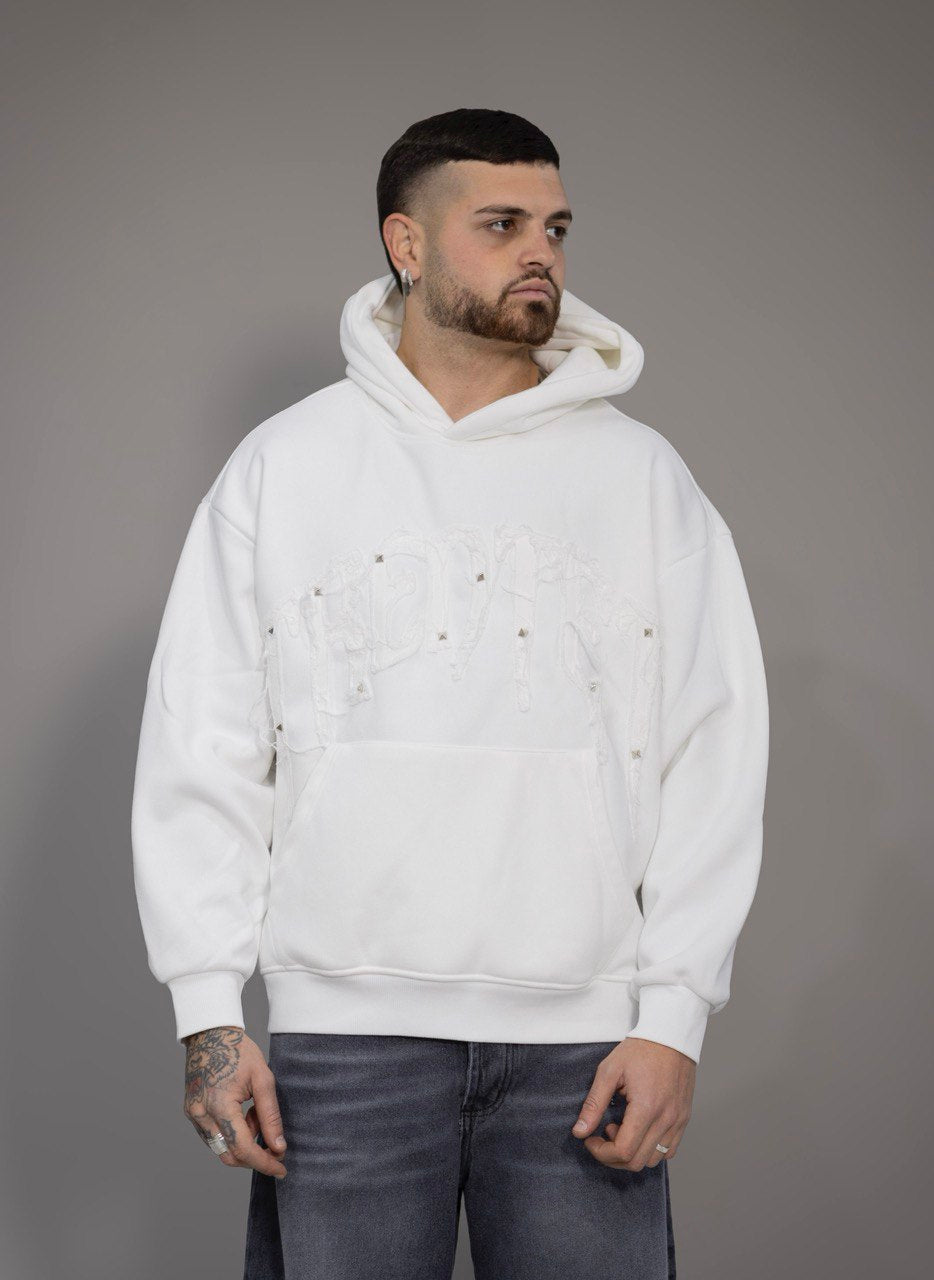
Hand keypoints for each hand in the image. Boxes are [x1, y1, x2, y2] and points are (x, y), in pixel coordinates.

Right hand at [182, 1026, 287, 1178]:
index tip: (281, 1169)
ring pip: (221, 1147)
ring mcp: (193, 1115)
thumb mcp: (262, 1079)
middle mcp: (201, 1114)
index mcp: (219, 1105)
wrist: (210, 1033)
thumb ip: (270, 1115)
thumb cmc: (238, 1051)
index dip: (264, 1162)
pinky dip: (232, 1133)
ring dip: (243, 1141)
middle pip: (229, 1155)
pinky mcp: (191, 1113)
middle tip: (275, 1147)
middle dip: (255, 1156)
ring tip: (256, 1115)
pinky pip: (213, 1136)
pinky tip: (244, 1113)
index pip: (242, 1148)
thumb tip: (278, 1147)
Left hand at [570, 1036, 694, 1169]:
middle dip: (613, 1156)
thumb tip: (579, 1132)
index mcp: (646, 1108)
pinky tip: (640, 1130)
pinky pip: (669, 1150)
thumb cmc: (640, 1050)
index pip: (623, 1151)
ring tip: (623, 1128)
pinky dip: (651, 1149)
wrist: (671, 1036)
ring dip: (632, 1153)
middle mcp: (665, 1120)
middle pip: (637, 1162)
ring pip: (654, 1160)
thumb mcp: (609, 1071)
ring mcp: (677, 1121)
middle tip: (603, 1134)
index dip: (601, 1152)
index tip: (591, 1139)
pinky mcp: (683, 1119)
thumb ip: (594, 1104)